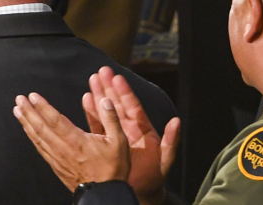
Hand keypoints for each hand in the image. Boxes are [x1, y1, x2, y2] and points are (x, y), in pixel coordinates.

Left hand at [14, 92, 130, 191]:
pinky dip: (32, 137)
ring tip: (18, 112)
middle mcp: (63, 148)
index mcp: (77, 140)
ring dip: (26, 123)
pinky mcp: (56, 166)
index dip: (43, 107)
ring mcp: (57, 158)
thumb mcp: (119, 141)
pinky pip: (40, 148)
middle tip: (19, 100)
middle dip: (29, 112)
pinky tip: (28, 131)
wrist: (104, 194)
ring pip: (37, 138)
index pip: (55, 120)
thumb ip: (111, 119)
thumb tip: (105, 100)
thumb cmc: (112, 168)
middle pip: (41, 128)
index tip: (33, 96)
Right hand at [83, 67, 178, 204]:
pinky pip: (98, 125)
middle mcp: (129, 127)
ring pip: (107, 110)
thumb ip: (171, 141)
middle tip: (101, 71)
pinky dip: (92, 113)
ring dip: (99, 95)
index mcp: (143, 129)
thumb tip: (176, 122)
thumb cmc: (155, 175)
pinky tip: (86, 99)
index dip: (125, 93)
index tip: (117, 78)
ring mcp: (117, 134)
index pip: (133, 107)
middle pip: (118, 104)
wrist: (141, 191)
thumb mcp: (165, 159)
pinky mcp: (107, 142)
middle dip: (109, 87)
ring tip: (92, 79)